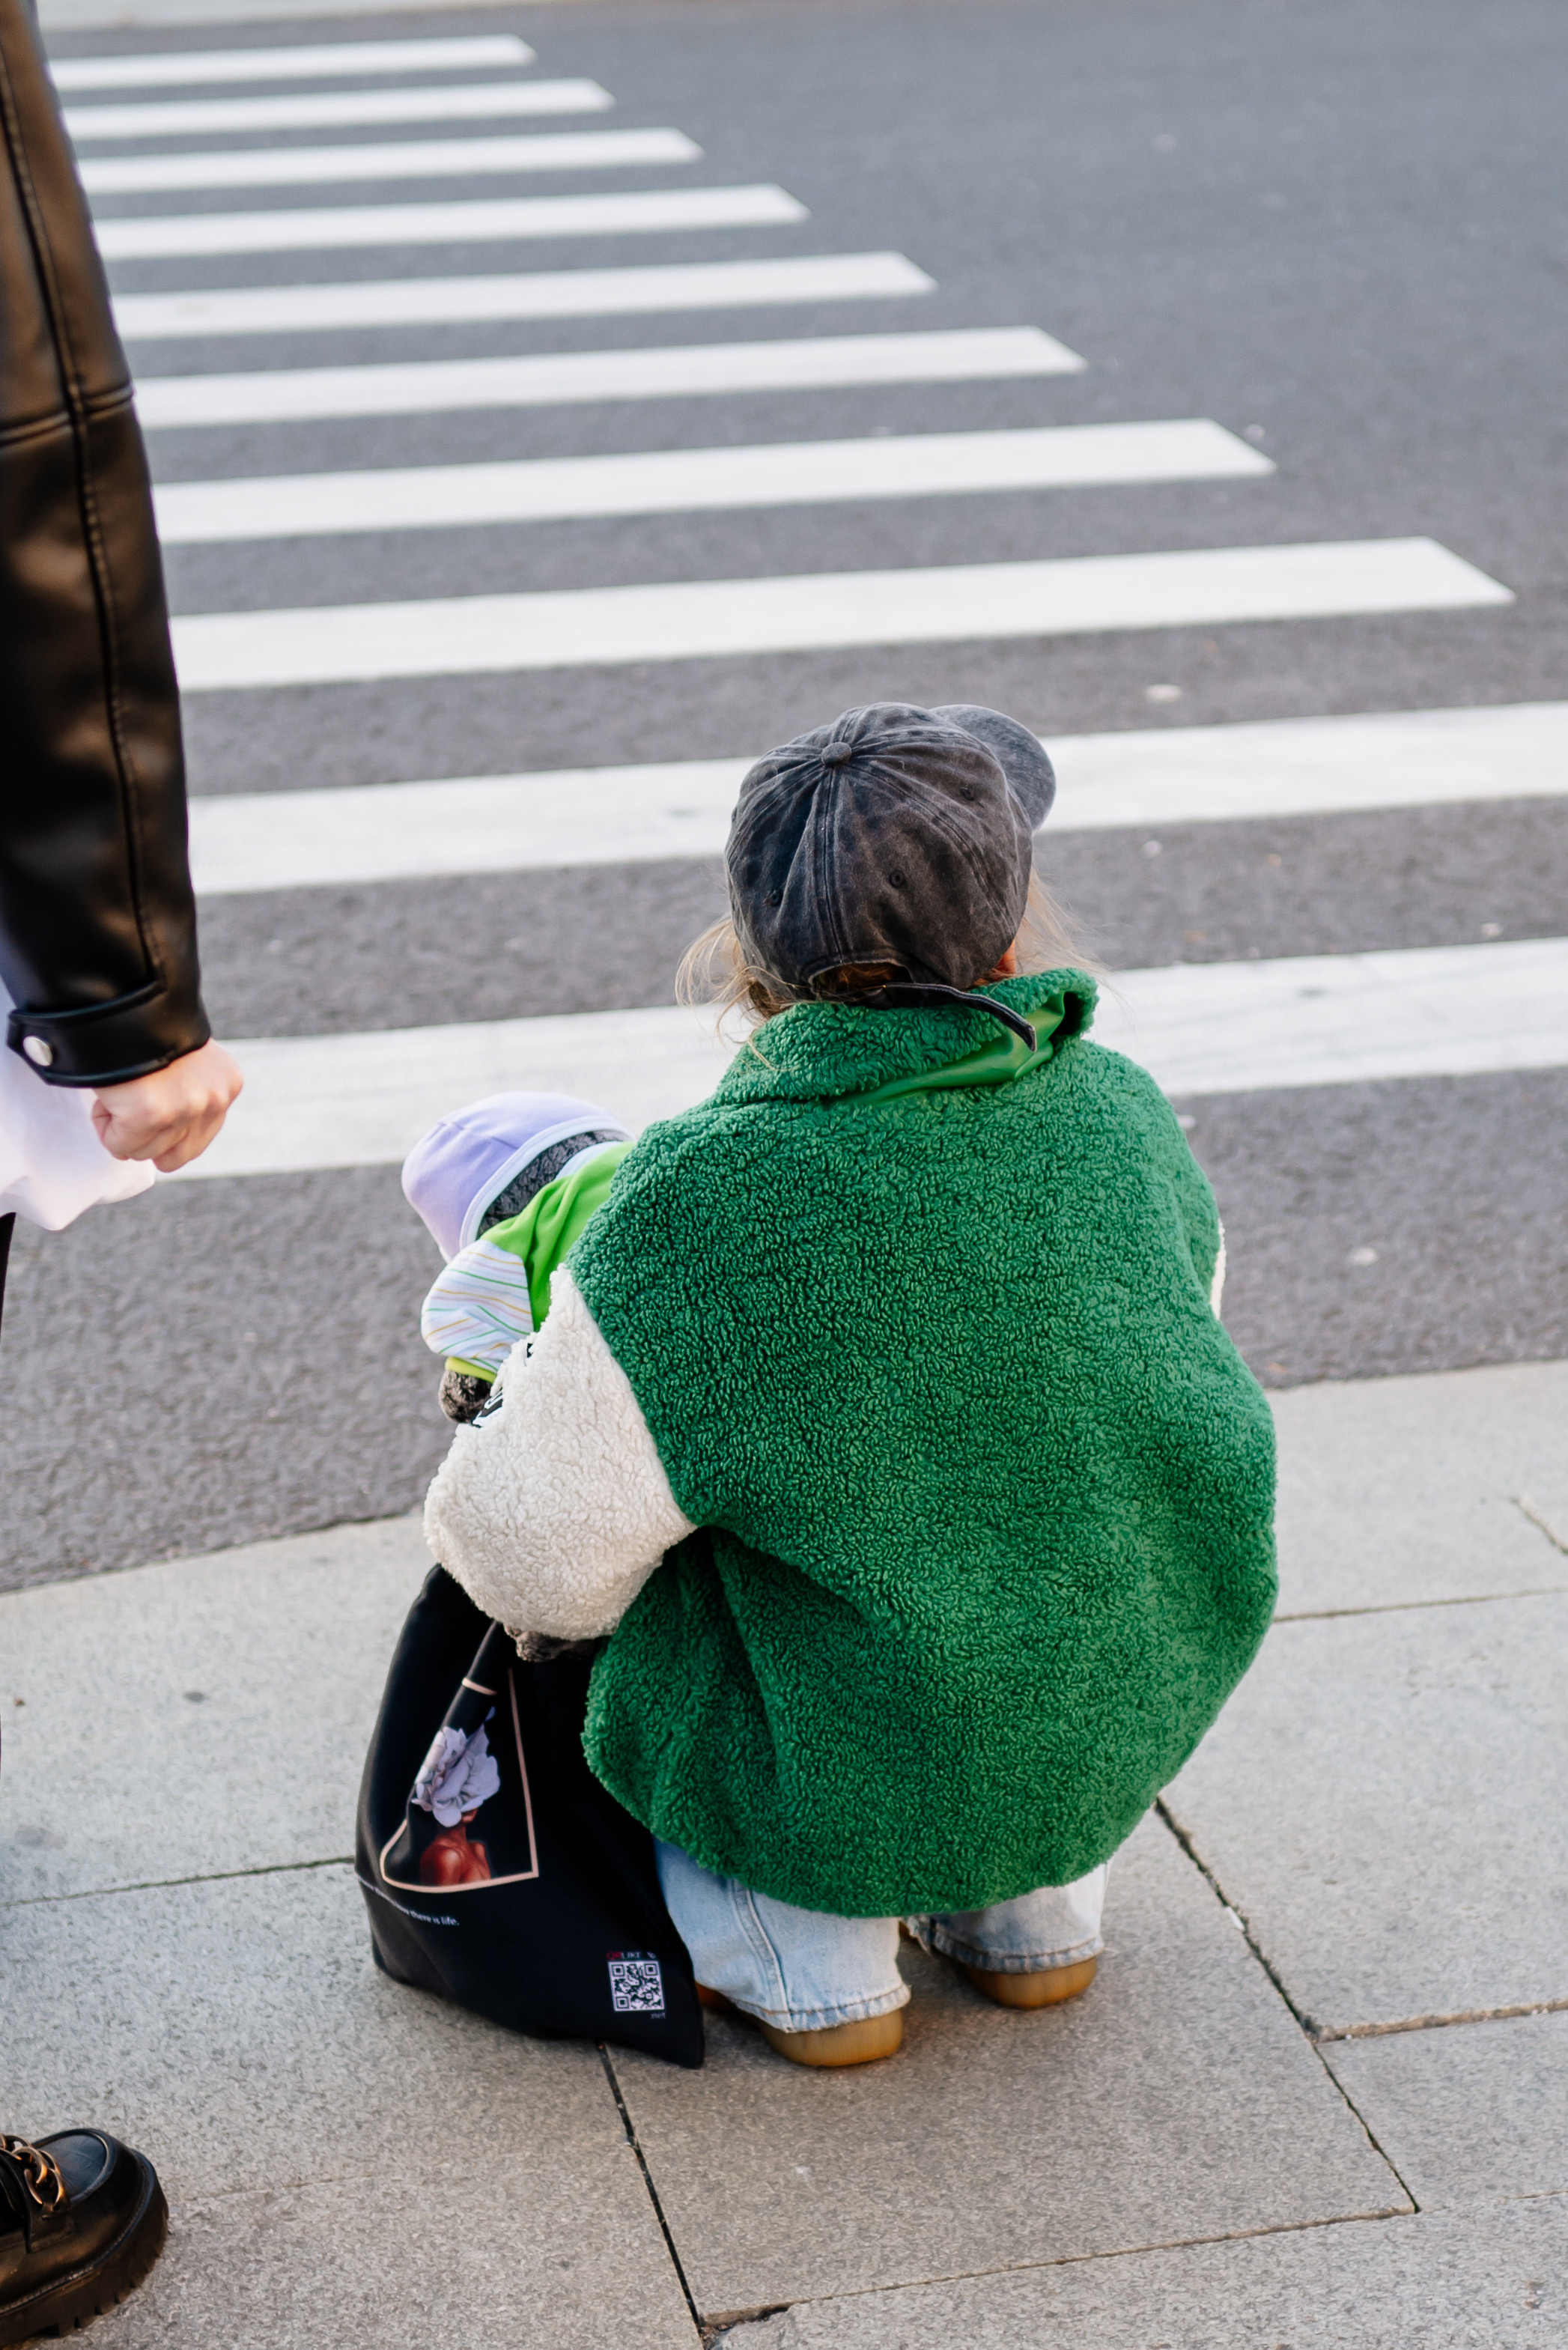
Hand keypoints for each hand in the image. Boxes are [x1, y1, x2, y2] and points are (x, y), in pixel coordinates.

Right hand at [91, 1038, 242, 1171]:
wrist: (122, 999)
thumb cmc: (144, 1030)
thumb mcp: (184, 1063)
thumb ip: (185, 1098)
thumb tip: (165, 1152)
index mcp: (226, 1085)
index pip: (196, 1141)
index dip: (162, 1129)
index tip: (148, 1100)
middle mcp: (214, 1099)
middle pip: (173, 1157)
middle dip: (145, 1139)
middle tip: (129, 1104)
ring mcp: (186, 1108)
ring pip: (143, 1153)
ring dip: (121, 1128)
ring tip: (120, 1091)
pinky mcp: (153, 1114)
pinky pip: (119, 1145)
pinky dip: (105, 1125)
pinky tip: (109, 1095)